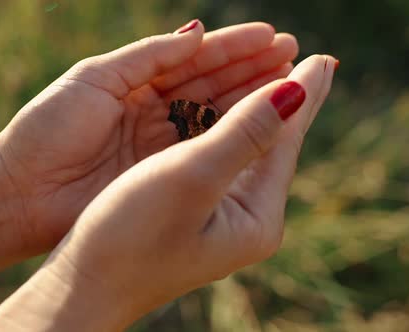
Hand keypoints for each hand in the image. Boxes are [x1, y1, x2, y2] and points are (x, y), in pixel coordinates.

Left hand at [0, 20, 297, 251]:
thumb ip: (147, 57)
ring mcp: (159, 148)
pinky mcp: (160, 180)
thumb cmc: (47, 129)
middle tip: (293, 54)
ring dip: (251, 98)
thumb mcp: (94, 78)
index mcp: (135, 85)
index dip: (233, 47)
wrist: (19, 192)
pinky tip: (261, 119)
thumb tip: (197, 32)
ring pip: (213, 118)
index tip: (273, 36)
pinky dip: (232, 136)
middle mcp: (153, 115)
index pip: (194, 60)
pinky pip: (202, 153)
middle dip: (252, 69)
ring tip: (290, 79)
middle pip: (210, 86)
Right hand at [37, 54, 336, 328]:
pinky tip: (233, 114)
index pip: (286, 140)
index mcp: (256, 216)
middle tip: (320, 63)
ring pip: (247, 149)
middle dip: (290, 100)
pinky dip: (228, 126)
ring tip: (282, 79)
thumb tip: (296, 93)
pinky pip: (220, 158)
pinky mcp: (192, 213)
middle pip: (273, 144)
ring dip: (260, 109)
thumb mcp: (192, 177)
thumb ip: (244, 133)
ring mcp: (219, 219)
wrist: (84, 288)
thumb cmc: (130, 237)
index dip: (303, 94)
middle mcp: (246, 220)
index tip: (325, 58)